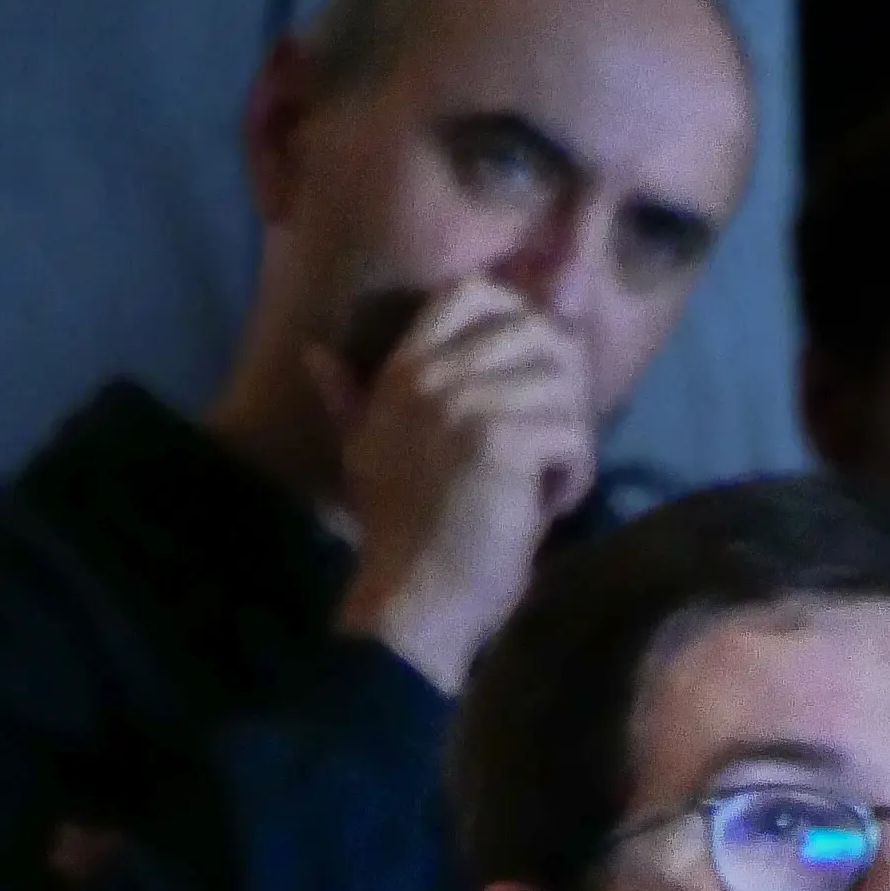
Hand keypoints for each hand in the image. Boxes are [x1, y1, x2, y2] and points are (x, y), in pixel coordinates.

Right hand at [324, 279, 594, 694]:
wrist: (412, 598)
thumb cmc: (396, 534)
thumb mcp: (364, 452)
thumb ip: (348, 398)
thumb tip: (314, 354)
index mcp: (406, 366)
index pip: (475, 291)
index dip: (523, 318)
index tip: (535, 378)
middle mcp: (434, 372)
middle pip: (535, 329)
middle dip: (565, 383)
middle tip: (557, 439)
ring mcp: (468, 402)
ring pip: (564, 383)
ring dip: (572, 438)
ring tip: (550, 482)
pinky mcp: (503, 441)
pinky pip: (571, 432)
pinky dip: (574, 475)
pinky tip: (551, 506)